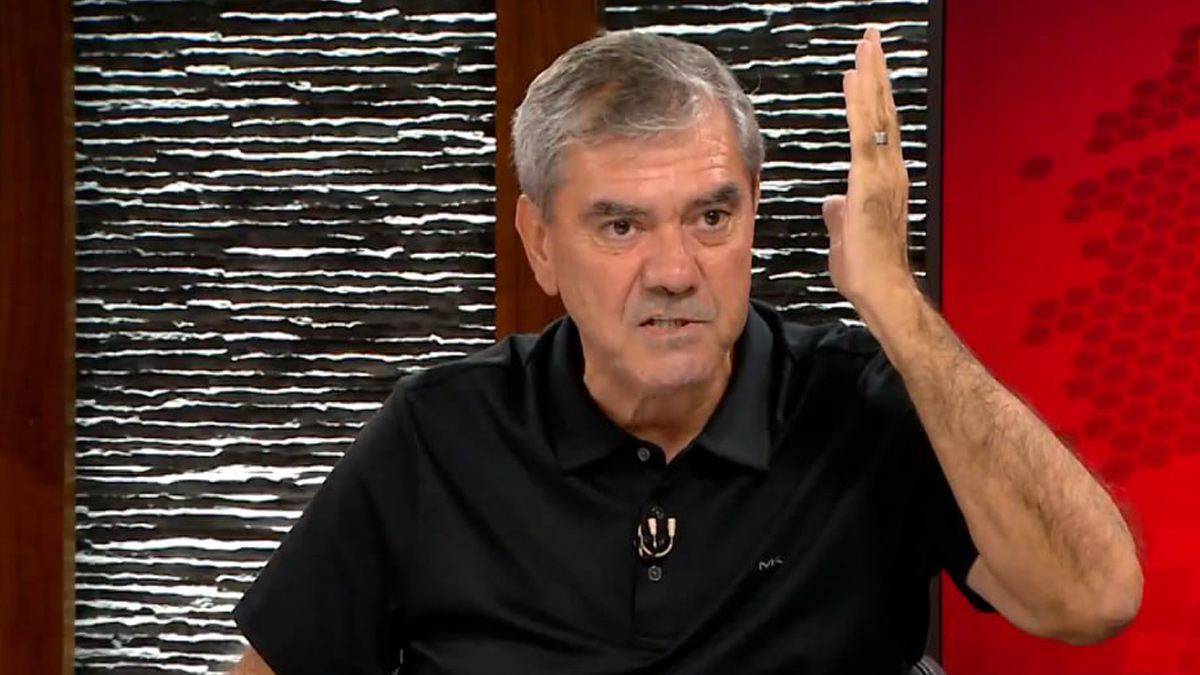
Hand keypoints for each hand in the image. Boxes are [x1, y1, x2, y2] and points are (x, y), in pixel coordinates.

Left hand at [822, 28, 915, 307]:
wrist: (882, 291)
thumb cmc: (867, 271)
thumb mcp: (846, 235)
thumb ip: (840, 214)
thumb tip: (833, 203)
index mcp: (883, 180)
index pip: (878, 130)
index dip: (872, 97)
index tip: (865, 70)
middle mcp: (890, 171)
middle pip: (883, 112)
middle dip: (876, 73)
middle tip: (871, 39)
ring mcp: (883, 174)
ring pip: (877, 115)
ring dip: (871, 77)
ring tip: (866, 44)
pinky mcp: (870, 182)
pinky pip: (863, 133)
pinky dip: (859, 103)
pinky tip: (853, 79)